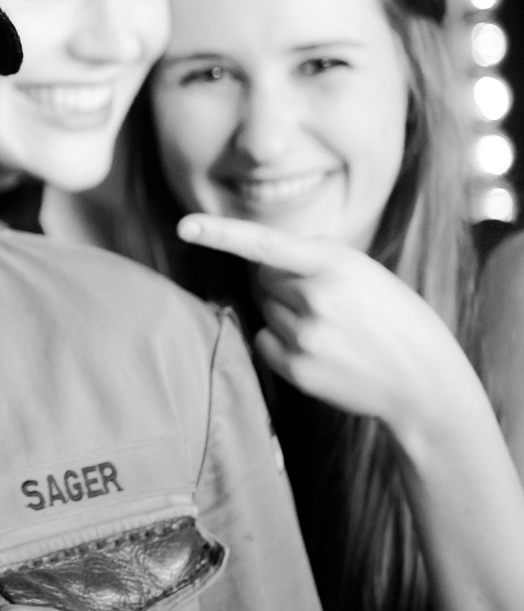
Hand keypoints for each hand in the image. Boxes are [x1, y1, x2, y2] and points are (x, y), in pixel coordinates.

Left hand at [177, 213, 469, 436]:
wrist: (426, 384)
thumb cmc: (397, 319)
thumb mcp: (367, 273)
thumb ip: (317, 258)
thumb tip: (264, 255)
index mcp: (336, 265)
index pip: (266, 244)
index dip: (220, 234)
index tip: (185, 226)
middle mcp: (316, 300)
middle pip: (264, 278)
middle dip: (283, 281)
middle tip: (327, 299)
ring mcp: (305, 338)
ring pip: (265, 308)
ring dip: (286, 311)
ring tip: (332, 327)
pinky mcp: (297, 370)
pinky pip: (265, 340)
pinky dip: (281, 339)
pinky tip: (319, 348)